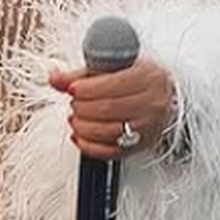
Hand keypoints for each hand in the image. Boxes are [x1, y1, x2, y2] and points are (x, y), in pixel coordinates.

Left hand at [48, 55, 176, 160]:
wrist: (165, 95)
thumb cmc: (138, 77)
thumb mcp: (113, 67)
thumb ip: (81, 73)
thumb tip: (55, 78)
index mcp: (148, 77)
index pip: (114, 84)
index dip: (87, 88)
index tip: (72, 88)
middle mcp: (152, 103)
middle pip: (109, 108)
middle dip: (83, 107)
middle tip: (73, 102)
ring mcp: (148, 127)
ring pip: (109, 132)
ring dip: (83, 127)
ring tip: (75, 118)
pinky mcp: (141, 145)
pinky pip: (112, 152)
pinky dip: (89, 146)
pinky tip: (80, 136)